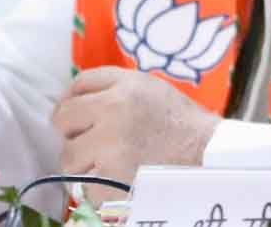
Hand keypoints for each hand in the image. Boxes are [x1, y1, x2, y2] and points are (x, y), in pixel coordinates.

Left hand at [52, 67, 219, 196]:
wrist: (207, 157)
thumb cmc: (180, 121)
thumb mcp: (149, 87)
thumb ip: (112, 85)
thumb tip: (73, 97)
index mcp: (123, 87)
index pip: (76, 88)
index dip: (69, 102)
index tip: (73, 115)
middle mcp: (112, 112)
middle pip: (63, 120)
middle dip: (71, 132)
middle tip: (88, 141)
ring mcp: (109, 148)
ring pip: (68, 156)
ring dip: (81, 161)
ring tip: (102, 163)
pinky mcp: (110, 180)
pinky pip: (84, 183)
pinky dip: (95, 186)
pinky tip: (114, 180)